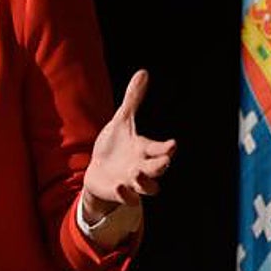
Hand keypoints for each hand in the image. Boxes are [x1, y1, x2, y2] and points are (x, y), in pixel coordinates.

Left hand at [82, 69, 176, 218]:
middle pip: (159, 169)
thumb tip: (143, 72)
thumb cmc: (114, 146)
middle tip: (164, 160)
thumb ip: (133, 100)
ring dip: (145, 182)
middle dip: (162, 165)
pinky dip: (125, 194)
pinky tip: (119, 185)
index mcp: (144, 149)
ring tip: (136, 173)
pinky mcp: (119, 193)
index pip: (160, 149)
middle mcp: (142, 167)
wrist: (98, 172)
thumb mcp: (121, 121)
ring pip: (148, 188)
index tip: (173, 144)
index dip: (166, 147)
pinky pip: (127, 199)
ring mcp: (132, 182)